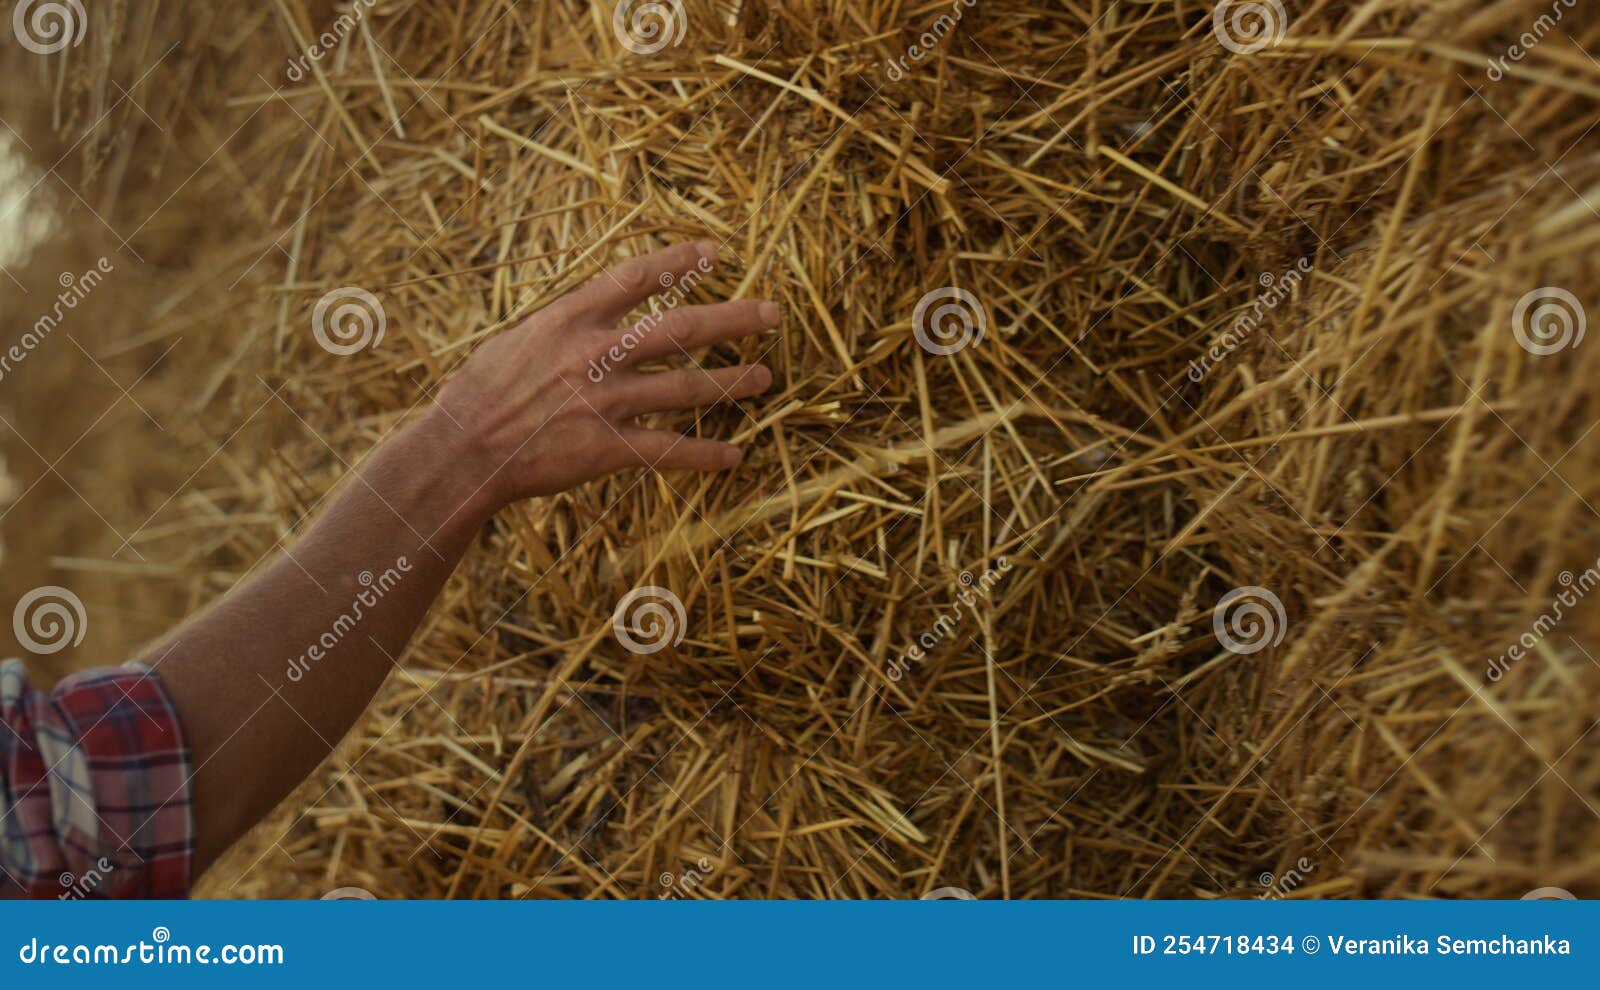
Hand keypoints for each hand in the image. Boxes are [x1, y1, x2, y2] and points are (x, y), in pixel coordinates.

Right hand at [431, 240, 777, 506]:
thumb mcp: (518, 340)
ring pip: (686, 388)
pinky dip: (705, 454)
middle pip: (681, 327)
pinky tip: (735, 455)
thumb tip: (594, 312)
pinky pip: (669, 450)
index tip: (715, 251)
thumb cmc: (479, 395)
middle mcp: (595, 354)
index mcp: (570, 318)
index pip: (636, 276)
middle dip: (734, 318)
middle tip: (773, 313)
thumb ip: (564, 327)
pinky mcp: (607, 449)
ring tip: (764, 379)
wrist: (459, 452)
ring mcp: (605, 402)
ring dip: (731, 383)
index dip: (680, 261)